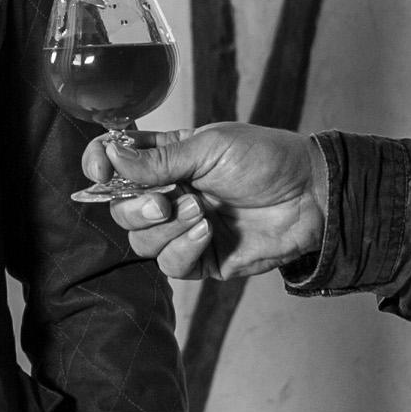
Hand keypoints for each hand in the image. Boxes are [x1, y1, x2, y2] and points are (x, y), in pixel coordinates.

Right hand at [87, 122, 325, 281]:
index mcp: (168, 158)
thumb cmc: (266, 160)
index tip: (100, 171)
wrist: (310, 195)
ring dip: (166, 228)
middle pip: (121, 209)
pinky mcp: (202, 259)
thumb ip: (159, 159)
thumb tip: (111, 157)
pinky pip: (171, 264)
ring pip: (141, 241)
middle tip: (164, 202)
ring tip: (202, 212)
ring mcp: (184, 228)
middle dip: (135, 207)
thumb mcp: (210, 147)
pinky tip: (209, 232)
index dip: (99, 165)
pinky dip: (184, 248)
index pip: (116, 161)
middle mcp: (170, 194)